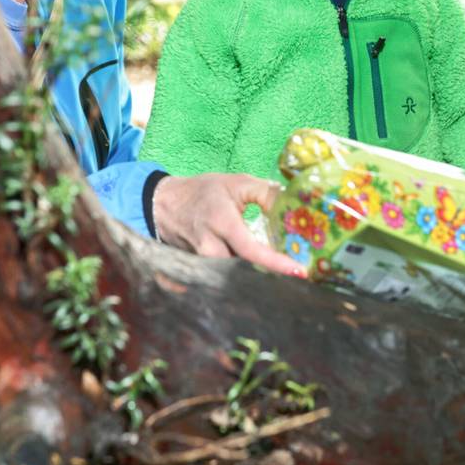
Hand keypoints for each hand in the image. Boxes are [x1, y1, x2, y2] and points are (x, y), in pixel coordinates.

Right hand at [151, 173, 306, 277]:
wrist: (165, 205)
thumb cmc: (204, 192)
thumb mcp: (236, 183)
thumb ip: (266, 193)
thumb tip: (294, 206)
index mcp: (221, 222)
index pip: (250, 249)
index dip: (274, 263)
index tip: (298, 271)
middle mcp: (210, 247)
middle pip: (243, 272)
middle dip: (269, 278)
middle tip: (299, 280)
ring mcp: (203, 263)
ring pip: (234, 279)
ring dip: (258, 280)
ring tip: (285, 281)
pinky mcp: (201, 271)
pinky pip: (226, 280)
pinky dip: (245, 280)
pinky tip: (262, 279)